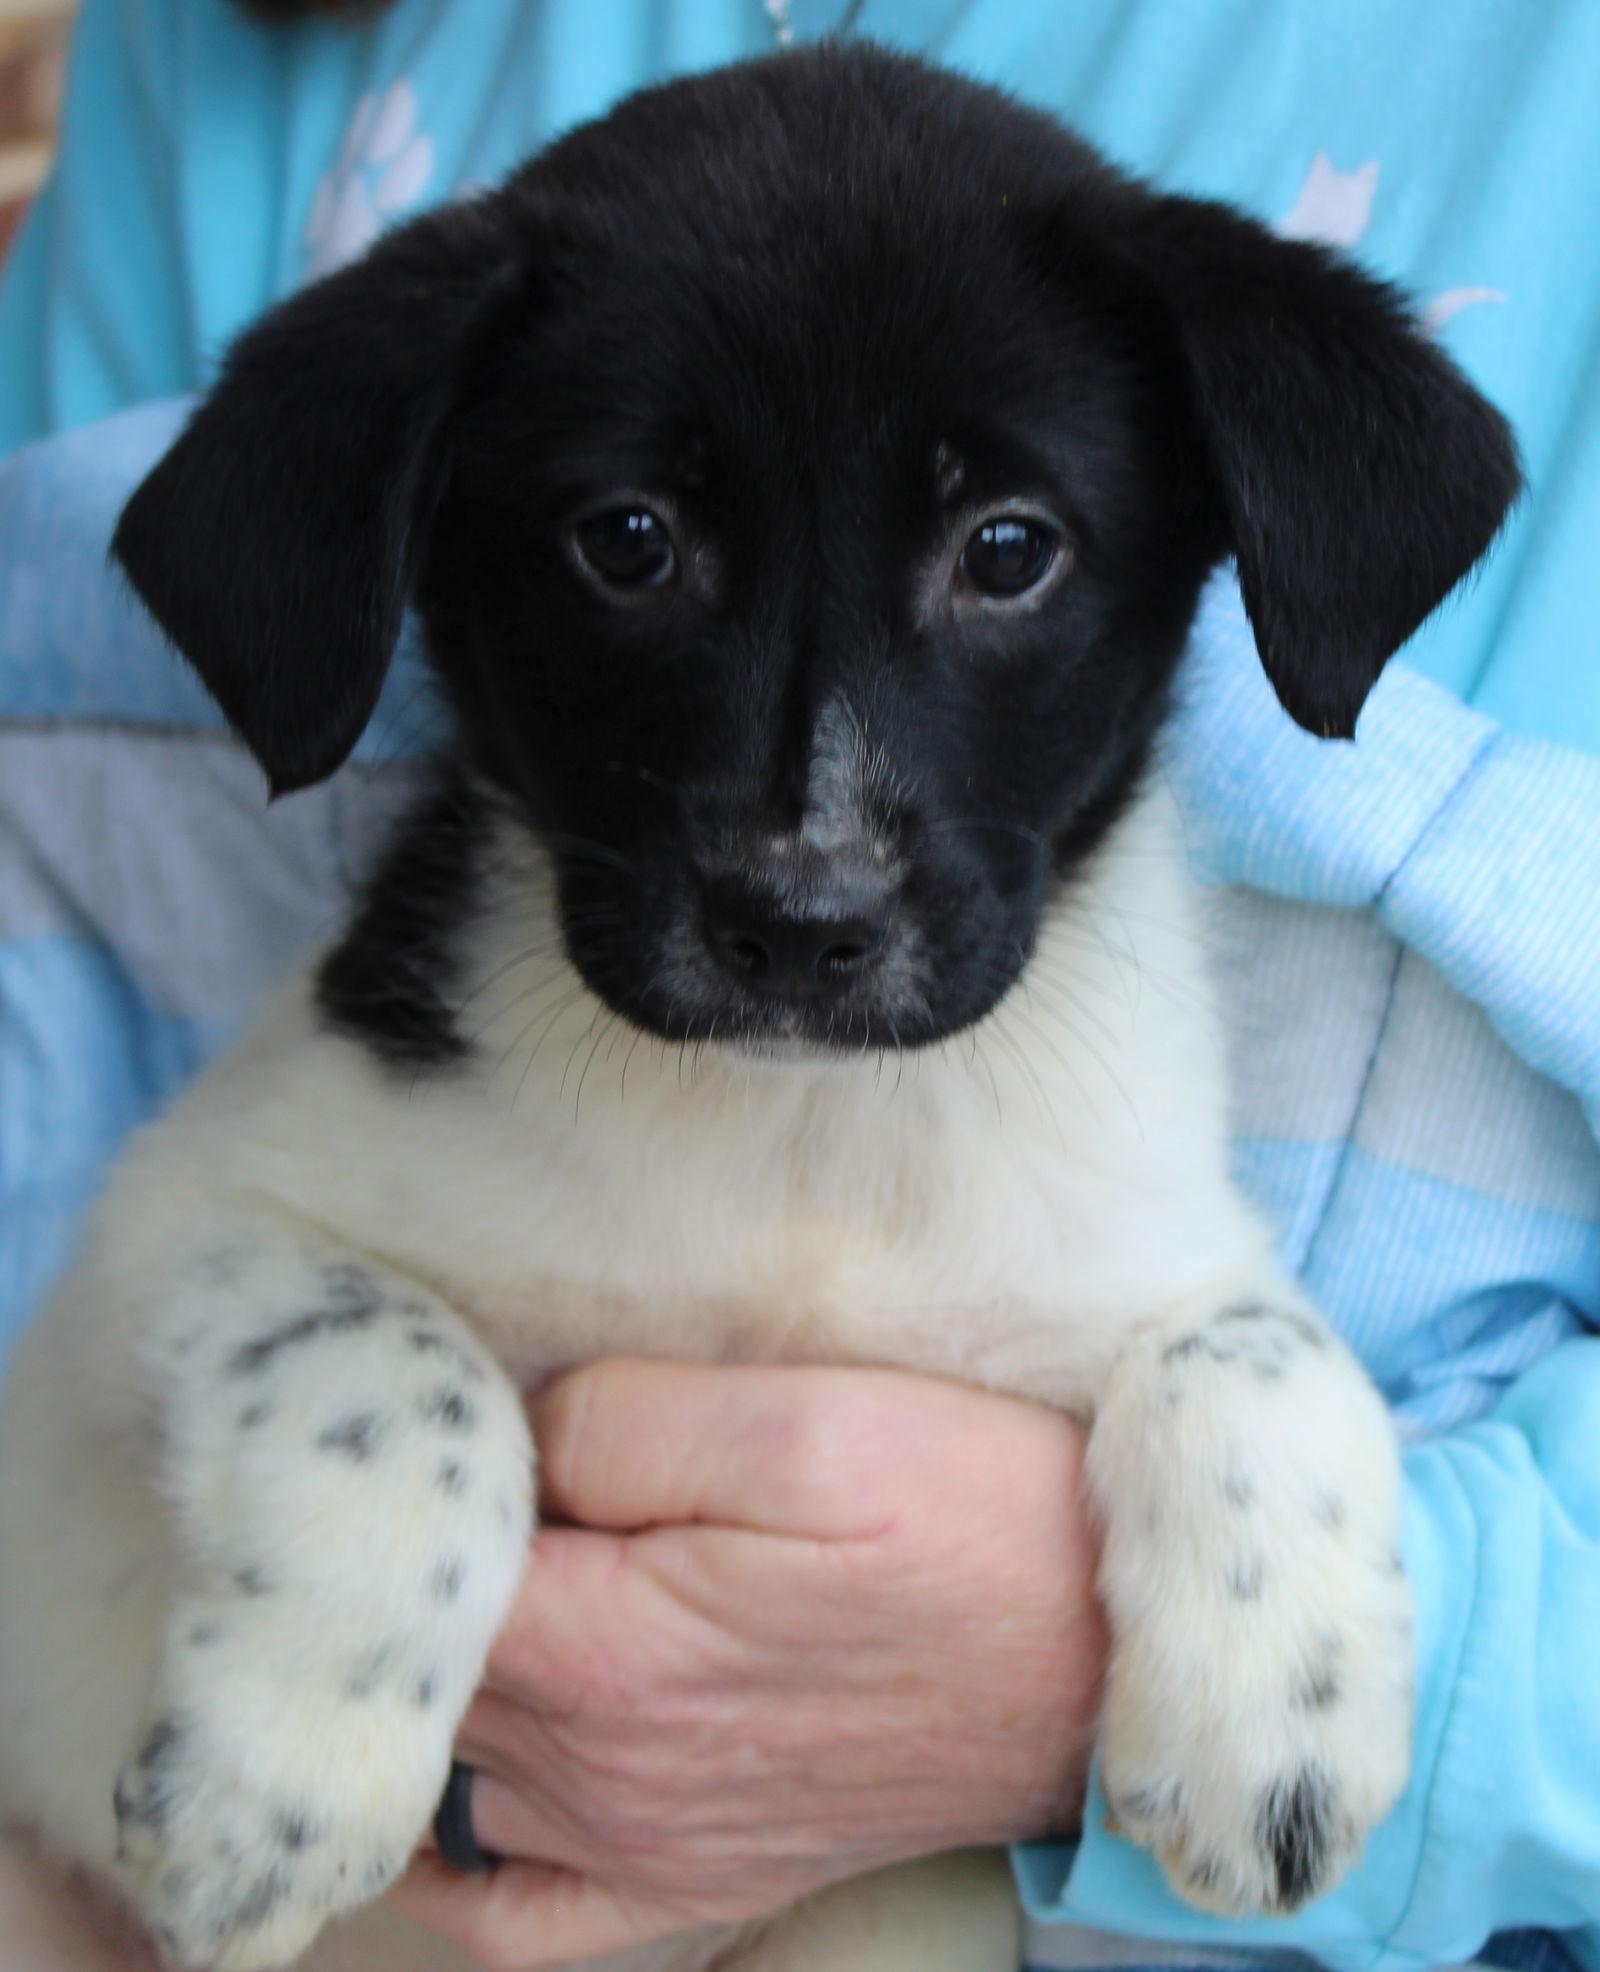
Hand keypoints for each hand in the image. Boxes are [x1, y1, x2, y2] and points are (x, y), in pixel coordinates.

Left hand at [392, 1360, 1105, 1968]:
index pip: (416, 1596)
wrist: (1107, 1656)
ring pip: (455, 1780)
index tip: (442, 1436)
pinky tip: (459, 1789)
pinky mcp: (698, 1875)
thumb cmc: (972, 1517)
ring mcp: (649, 1845)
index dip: (409, 1509)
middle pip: (428, 1684)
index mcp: (613, 1654)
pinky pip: (518, 1919)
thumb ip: (625, 1422)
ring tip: (481, 1589)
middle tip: (464, 1492)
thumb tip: (521, 1442)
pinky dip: (459, 1863)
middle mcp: (608, 1776)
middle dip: (421, 1590)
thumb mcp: (810, 1420)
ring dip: (439, 1692)